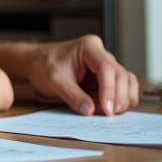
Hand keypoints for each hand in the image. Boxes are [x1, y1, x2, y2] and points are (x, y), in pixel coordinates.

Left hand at [23, 35, 139, 115]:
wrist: (35, 63)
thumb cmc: (42, 66)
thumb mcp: (54, 81)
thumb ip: (72, 96)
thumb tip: (90, 111)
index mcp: (89, 47)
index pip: (107, 68)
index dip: (110, 90)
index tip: (107, 109)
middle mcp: (101, 54)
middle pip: (121, 75)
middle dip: (118, 97)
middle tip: (109, 114)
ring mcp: (105, 65)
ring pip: (126, 81)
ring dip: (124, 99)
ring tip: (111, 113)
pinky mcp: (105, 77)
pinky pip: (122, 87)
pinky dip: (122, 99)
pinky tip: (113, 109)